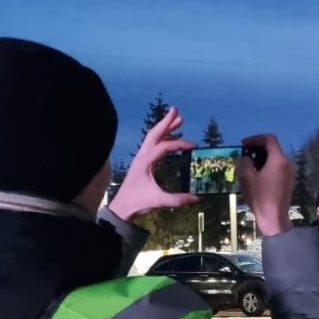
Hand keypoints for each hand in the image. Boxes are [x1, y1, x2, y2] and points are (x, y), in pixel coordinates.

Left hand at [108, 106, 197, 221]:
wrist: (122, 207)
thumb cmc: (137, 202)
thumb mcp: (158, 201)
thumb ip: (178, 199)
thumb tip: (197, 198)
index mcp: (145, 162)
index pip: (164, 146)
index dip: (179, 144)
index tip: (194, 146)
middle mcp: (142, 156)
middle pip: (154, 134)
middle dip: (166, 122)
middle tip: (176, 110)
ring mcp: (141, 157)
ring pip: (153, 137)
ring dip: (165, 128)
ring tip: (178, 120)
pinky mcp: (142, 161)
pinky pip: (153, 145)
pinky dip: (163, 138)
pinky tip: (172, 138)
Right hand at [237, 134, 295, 236]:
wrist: (274, 217)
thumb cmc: (259, 196)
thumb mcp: (246, 177)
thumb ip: (244, 161)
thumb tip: (246, 157)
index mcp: (279, 159)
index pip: (269, 139)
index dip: (254, 138)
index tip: (243, 145)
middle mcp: (288, 163)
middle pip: (273, 148)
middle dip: (257, 148)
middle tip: (244, 154)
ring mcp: (290, 172)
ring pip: (275, 158)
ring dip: (262, 158)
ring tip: (248, 164)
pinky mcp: (289, 180)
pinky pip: (278, 167)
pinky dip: (267, 165)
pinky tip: (257, 174)